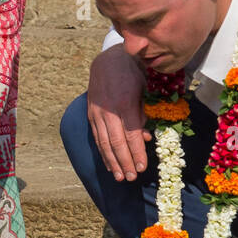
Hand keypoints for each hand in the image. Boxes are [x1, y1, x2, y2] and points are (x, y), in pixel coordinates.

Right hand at [87, 44, 150, 179]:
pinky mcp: (91, 114)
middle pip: (116, 142)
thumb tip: (146, 137)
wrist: (108, 59)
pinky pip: (97, 137)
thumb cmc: (134, 72)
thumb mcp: (146, 87)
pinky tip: (108, 164)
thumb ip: (145, 112)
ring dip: (112, 162)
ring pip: (104, 142)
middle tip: (132, 177)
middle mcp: (108, 110)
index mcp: (125, 102)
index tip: (142, 167)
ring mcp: (97, 113)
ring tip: (120, 177)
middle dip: (124, 162)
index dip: (137, 153)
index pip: (131, 134)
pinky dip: (103, 152)